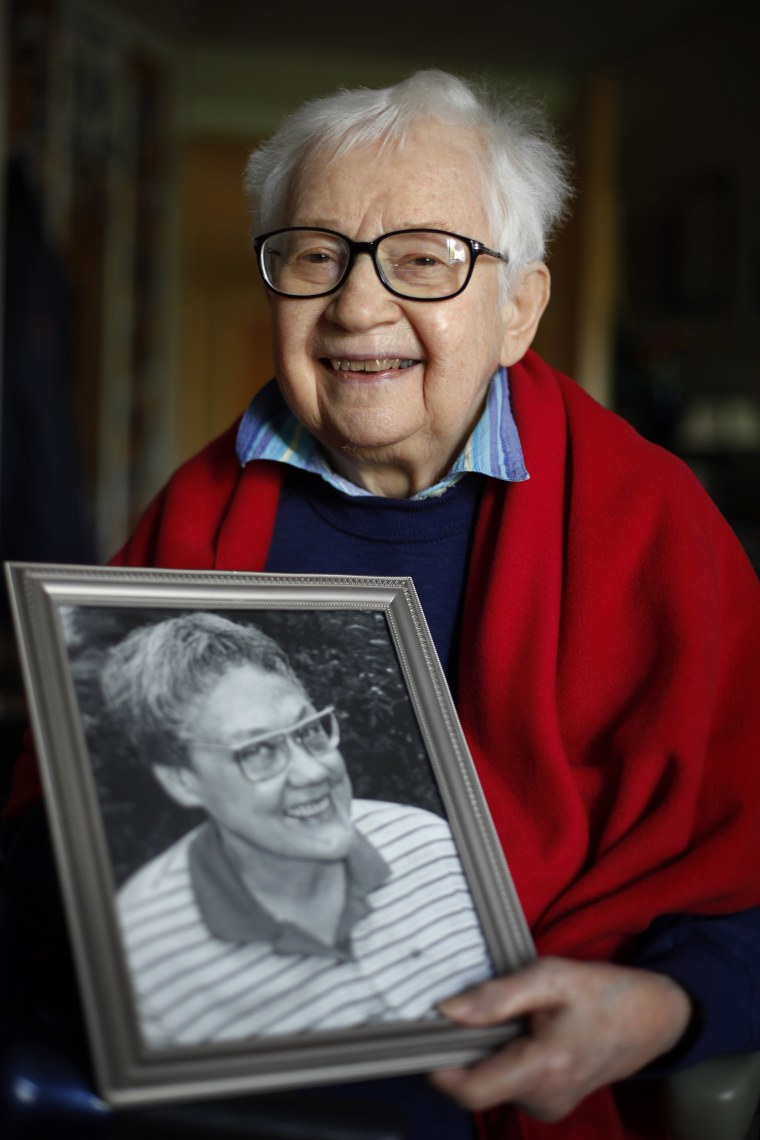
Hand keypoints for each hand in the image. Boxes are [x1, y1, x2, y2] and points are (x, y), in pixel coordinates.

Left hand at [430, 956, 692, 1121]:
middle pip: (478, 1084)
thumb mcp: (551, 977)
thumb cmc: (604, 992)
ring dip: (488, 1051)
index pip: (472, 1090)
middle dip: (465, 1049)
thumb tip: (447, 1009)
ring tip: (509, 1016)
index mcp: (545, 1068)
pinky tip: (523, 1031)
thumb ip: (497, 996)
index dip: (440, 1068)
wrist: (653, 1018)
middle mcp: (546, 1098)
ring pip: (493, 1082)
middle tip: (469, 1009)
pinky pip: (510, 1082)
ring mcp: (550, 1106)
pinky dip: (505, 1057)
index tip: (424, 1038)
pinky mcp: (552, 1102)